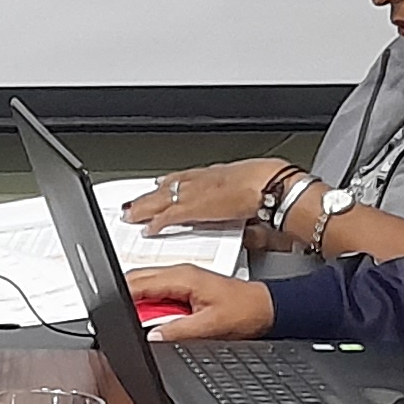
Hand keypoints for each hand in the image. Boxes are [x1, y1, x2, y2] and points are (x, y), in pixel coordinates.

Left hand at [123, 160, 287, 236]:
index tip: (159, 185)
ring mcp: (195, 193)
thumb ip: (241, 196)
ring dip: (145, 208)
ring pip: (161, 200)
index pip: (184, 176)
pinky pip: (168, 217)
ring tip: (132, 216)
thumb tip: (245, 210)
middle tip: (134, 203)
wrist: (271, 185)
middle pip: (167, 187)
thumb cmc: (271, 182)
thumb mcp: (251, 184)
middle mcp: (200, 180)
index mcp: (215, 173)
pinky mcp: (194, 209)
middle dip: (149, 196)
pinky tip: (149, 229)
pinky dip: (157, 223)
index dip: (169, 182)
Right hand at [129, 264, 272, 340]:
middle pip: (138, 279)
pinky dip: (151, 304)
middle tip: (122, 318)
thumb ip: (178, 331)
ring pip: (146, 285)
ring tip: (142, 320)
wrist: (265, 307)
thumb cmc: (245, 310)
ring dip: (139, 302)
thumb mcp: (211, 326)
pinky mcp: (185, 285)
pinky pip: (158, 291)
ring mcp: (182, 277)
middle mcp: (180, 272)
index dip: (122, 296)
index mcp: (183, 277)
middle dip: (127, 298)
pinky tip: (155, 317)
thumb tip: (151, 336)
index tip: (110, 308)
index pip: (140, 282)